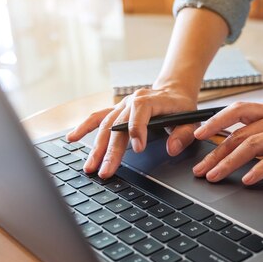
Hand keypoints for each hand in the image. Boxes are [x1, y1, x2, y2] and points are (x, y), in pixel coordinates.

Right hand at [66, 88, 196, 178]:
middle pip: (117, 126)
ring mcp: (121, 106)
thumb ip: (184, 134)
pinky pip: (97, 118)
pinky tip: (71, 139)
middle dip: (111, 151)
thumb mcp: (191, 119)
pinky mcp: (115, 112)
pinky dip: (83, 128)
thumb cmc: (181, 106)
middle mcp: (131, 101)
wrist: (172, 90)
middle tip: (105, 171)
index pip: (140, 113)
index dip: (137, 130)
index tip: (137, 149)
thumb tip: (172, 149)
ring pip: (105, 126)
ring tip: (90, 167)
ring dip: (96, 148)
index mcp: (150, 100)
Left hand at [192, 102, 262, 184]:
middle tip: (200, 169)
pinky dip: (259, 169)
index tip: (197, 135)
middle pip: (240, 133)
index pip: (238, 110)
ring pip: (253, 144)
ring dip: (230, 162)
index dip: (215, 121)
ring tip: (215, 176)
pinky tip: (247, 179)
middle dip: (216, 152)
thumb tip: (232, 148)